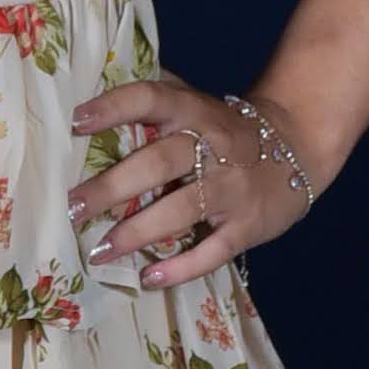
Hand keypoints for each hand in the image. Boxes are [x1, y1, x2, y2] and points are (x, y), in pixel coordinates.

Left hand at [66, 77, 313, 289]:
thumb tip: (87, 91)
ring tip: (99, 250)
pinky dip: (183, 267)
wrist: (296, 145)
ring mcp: (233, 187)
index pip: (151, 98)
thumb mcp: (195, 103)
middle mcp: (213, 145)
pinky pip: (214, 250)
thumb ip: (153, 98)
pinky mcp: (248, 225)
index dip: (114, 108)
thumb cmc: (225, 128)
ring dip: (138, 231)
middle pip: (159, 163)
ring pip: (182, 208)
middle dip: (113, 186)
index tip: (76, 123)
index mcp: (193, 110)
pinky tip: (151, 277)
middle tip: (72, 206)